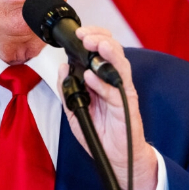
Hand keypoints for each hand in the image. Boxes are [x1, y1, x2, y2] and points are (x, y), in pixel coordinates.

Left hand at [57, 26, 157, 189]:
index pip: (100, 49)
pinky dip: (102, 83)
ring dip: (107, 52)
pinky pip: (115, 91)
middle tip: (85, 36)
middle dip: (99, 38)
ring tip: (94, 45)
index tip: (78, 32)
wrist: (115, 157)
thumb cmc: (100, 132)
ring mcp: (122, 92)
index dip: (92, 37)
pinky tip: (92, 76)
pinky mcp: (126, 105)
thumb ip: (67, 89)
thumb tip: (62, 68)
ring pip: (119, 64)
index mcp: (102, 78)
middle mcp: (114, 81)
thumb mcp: (75, 110)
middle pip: (112, 50)